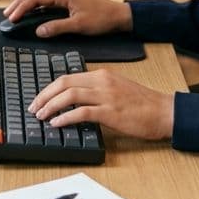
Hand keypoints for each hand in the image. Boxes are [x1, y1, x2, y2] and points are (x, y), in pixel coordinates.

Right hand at [3, 0, 131, 37]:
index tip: (12, 19)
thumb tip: (38, 31)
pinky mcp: (67, 1)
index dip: (22, 8)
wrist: (119, 16)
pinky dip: (35, 7)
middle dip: (19, 4)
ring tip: (13, 14)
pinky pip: (46, 2)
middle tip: (7, 16)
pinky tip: (29, 14)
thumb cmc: (102, 18)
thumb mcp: (79, 25)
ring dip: (26, 4)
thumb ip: (58, 27)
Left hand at [30, 69, 173, 139]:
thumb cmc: (143, 104)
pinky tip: (57, 124)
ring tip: (41, 116)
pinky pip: (82, 112)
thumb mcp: (118, 90)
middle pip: (64, 83)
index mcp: (103, 75)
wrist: (164, 111)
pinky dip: (66, 117)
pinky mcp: (110, 111)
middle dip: (44, 95)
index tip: (40, 99)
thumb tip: (75, 103)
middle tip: (34, 108)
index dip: (50, 89)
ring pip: (69, 95)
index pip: (68, 77)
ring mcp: (106, 95)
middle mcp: (102, 81)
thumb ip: (98, 91)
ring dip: (51, 106)